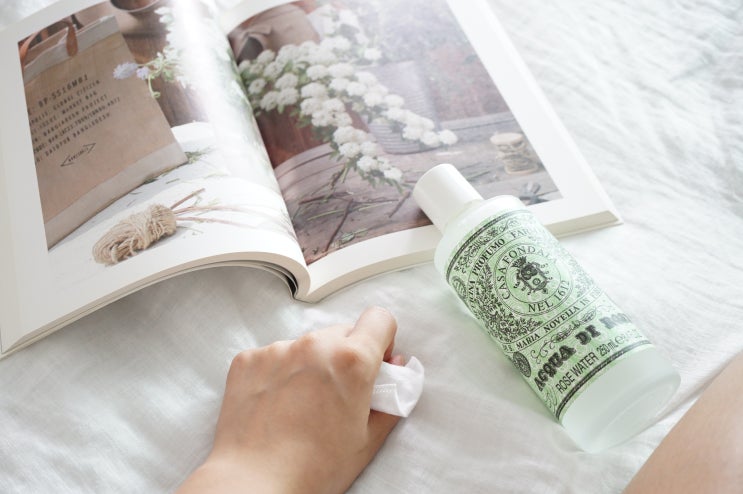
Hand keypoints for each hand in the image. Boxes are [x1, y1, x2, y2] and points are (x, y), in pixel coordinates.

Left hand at [177, 306, 403, 493]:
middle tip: (339, 393)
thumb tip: (396, 373)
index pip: (380, 319)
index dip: (382, 339)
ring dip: (311, 364)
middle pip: (342, 332)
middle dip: (346, 356)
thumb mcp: (367, 440)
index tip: (376, 359)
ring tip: (303, 405)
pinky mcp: (249, 359)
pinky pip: (275, 355)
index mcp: (352, 361)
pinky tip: (277, 405)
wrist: (253, 483)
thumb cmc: (311, 470)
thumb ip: (390, 400)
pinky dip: (279, 373)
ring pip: (307, 344)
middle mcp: (315, 346)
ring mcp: (278, 350)